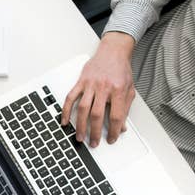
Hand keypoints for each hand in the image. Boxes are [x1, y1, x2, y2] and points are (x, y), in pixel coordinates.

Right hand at [61, 32, 135, 146]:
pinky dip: (66, 110)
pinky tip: (65, 121)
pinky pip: (71, 97)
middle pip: (97, 114)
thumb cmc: (121, 70)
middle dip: (95, 132)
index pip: (116, 115)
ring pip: (83, 108)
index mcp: (118, 90)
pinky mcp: (81, 82)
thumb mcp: (129, 89)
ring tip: (80, 136)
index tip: (112, 139)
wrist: (113, 51)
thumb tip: (122, 126)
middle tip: (94, 143)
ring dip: (80, 125)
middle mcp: (103, 87)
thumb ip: (125, 108)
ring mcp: (90, 84)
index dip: (114, 130)